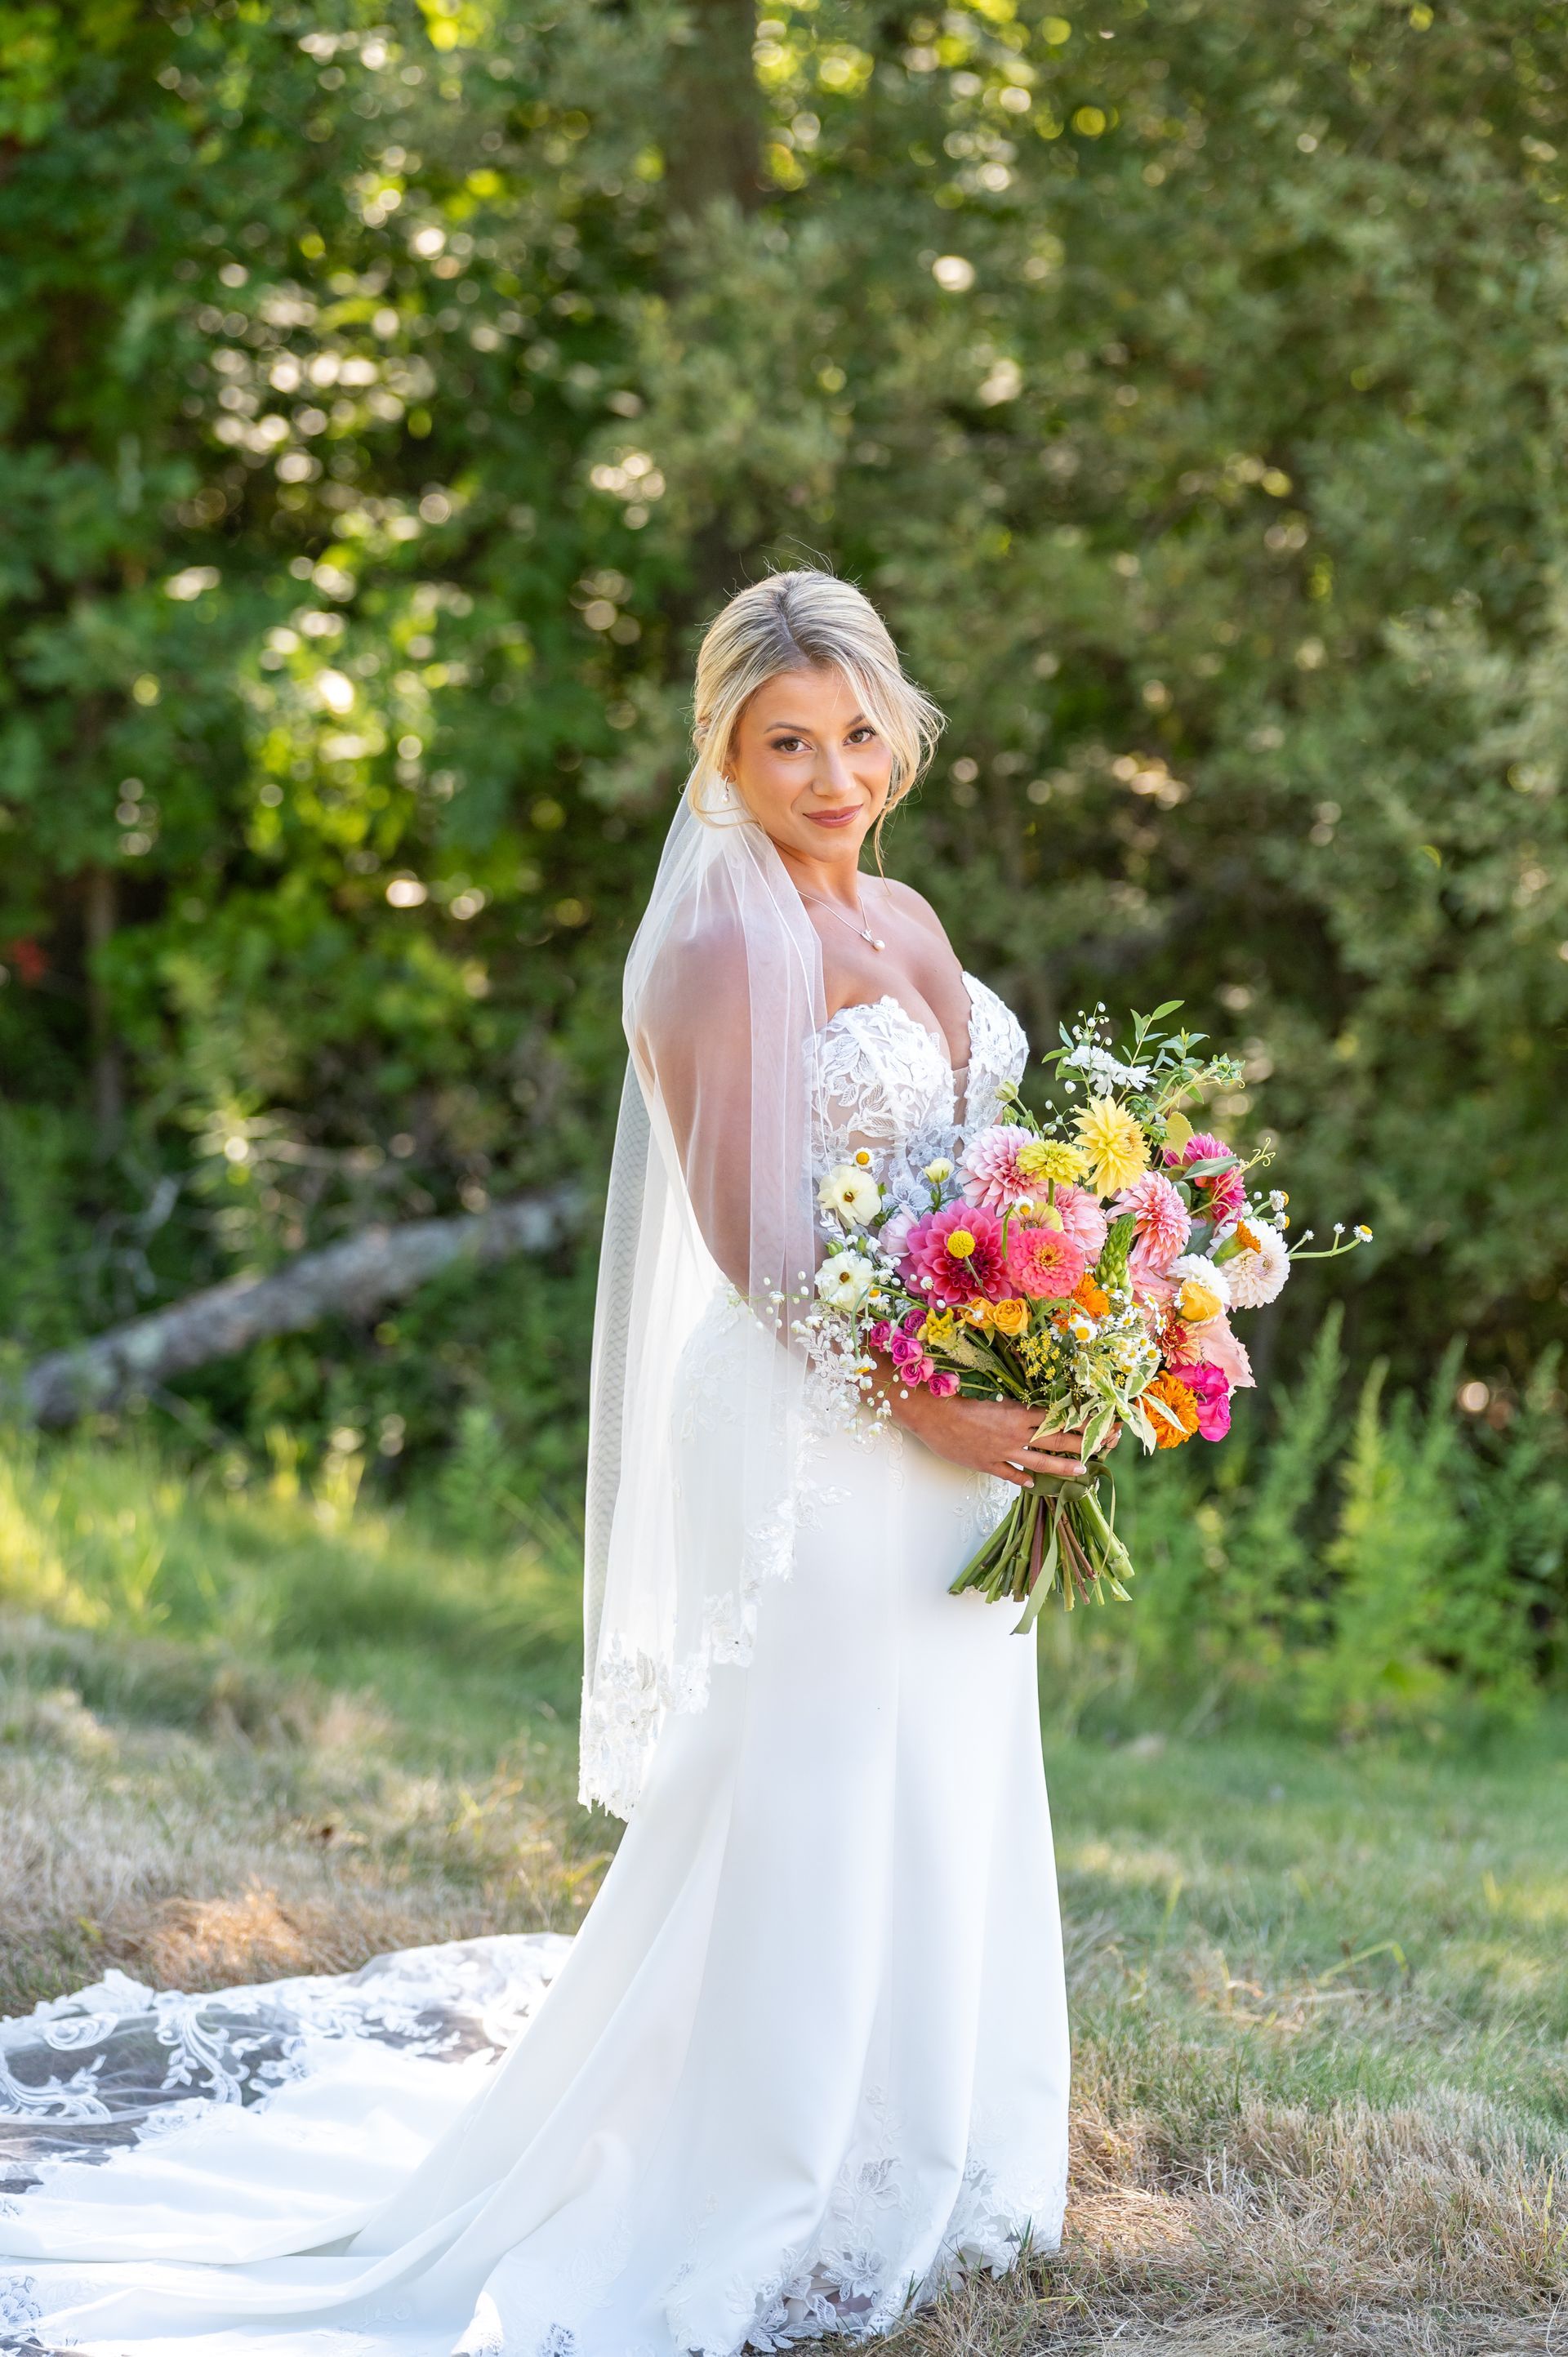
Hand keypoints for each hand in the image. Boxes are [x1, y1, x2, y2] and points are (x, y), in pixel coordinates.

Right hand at [883, 1383, 1120, 1488]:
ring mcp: (1002, 1451)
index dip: (1080, 1422)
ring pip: (1039, 1461)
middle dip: (1083, 1444)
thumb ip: (1015, 1408)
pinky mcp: (987, 1464)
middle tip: (1103, 1447)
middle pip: (1056, 1440)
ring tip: (1081, 1470)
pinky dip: (1022, 1479)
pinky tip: (1033, 1484)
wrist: (934, 1414)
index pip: (1057, 1419)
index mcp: (1018, 1412)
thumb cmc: (960, 1399)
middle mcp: (1015, 1433)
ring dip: (1062, 1466)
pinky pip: (1010, 1473)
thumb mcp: (994, 1399)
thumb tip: (1034, 1411)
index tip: (1099, 1423)